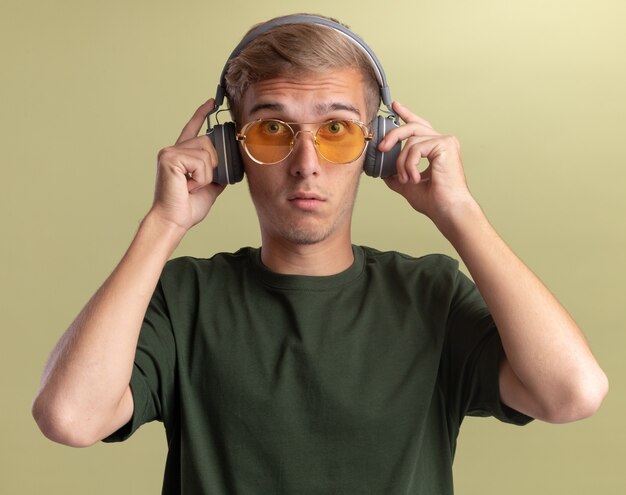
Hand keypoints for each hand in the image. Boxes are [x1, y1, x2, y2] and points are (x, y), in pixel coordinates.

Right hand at [150, 99, 224, 231]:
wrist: (174, 220)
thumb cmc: (187, 207)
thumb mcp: (210, 187)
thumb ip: (217, 172)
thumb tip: (230, 164)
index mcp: (181, 155)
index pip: (193, 129)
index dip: (202, 114)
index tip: (212, 102)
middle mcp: (173, 150)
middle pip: (208, 142)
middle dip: (213, 164)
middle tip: (200, 183)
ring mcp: (170, 152)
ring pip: (206, 152)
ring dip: (207, 174)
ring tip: (193, 186)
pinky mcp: (169, 158)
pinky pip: (200, 162)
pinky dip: (201, 178)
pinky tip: (189, 186)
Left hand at [379, 101, 476, 227]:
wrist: (447, 210)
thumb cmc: (435, 201)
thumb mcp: (408, 184)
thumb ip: (397, 174)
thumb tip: (382, 171)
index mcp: (436, 148)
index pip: (419, 126)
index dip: (406, 114)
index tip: (394, 106)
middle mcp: (443, 142)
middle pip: (412, 127)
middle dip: (394, 135)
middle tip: (382, 147)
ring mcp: (445, 141)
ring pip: (411, 141)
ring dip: (402, 162)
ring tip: (407, 179)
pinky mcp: (445, 144)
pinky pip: (416, 148)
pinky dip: (410, 164)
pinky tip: (414, 178)